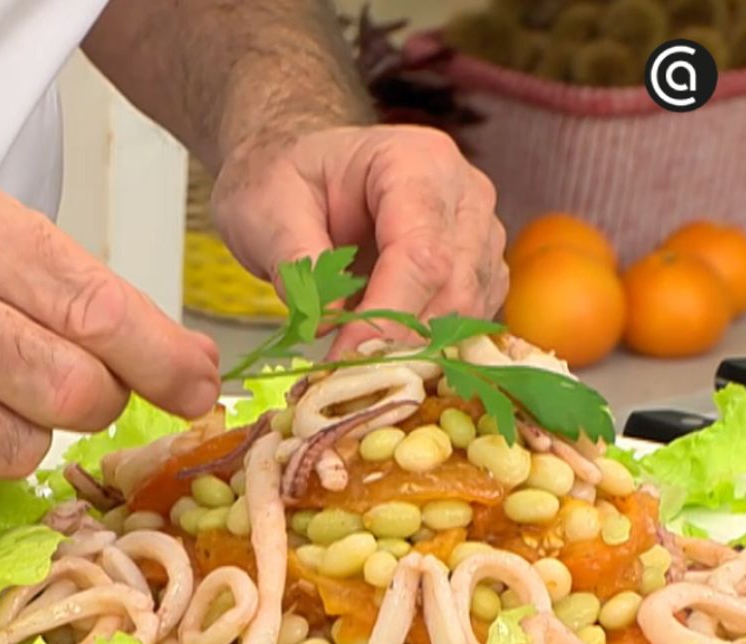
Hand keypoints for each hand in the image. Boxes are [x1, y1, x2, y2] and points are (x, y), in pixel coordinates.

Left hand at [209, 125, 508, 355]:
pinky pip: (466, 322)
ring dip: (417, 352)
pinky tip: (381, 361)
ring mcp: (477, 234)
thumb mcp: (268, 211)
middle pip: (455, 286)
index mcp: (416, 163)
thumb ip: (298, 263)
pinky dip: (427, 351)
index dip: (388, 315)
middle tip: (346, 379)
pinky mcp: (475, 271)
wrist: (298, 175)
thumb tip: (327, 321)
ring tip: (356, 372)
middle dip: (403, 342)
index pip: (422, 252)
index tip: (346, 358)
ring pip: (467, 311)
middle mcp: (463, 194)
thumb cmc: (283, 182)